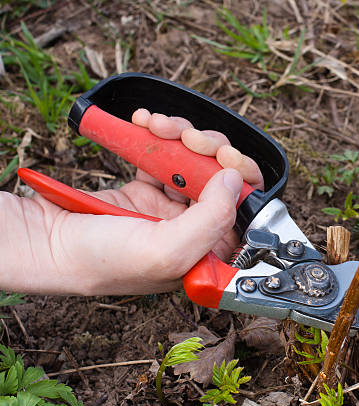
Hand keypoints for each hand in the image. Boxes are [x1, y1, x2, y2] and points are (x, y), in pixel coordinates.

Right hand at [1, 111, 263, 295]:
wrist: (43, 241)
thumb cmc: (100, 260)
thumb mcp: (166, 251)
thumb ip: (211, 219)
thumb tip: (235, 180)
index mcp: (206, 252)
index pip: (244, 212)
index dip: (243, 180)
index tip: (226, 158)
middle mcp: (192, 229)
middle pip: (223, 179)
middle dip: (210, 149)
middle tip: (191, 138)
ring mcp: (169, 207)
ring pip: (195, 160)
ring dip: (183, 135)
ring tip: (159, 125)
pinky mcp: (147, 187)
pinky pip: (165, 153)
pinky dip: (158, 134)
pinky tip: (145, 122)